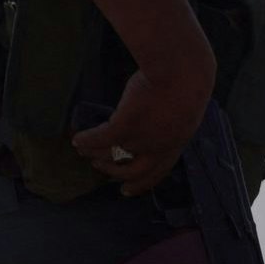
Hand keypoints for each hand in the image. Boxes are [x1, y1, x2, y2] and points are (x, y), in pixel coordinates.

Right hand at [74, 65, 211, 192]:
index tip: (126, 190)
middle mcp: (156, 148)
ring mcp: (140, 139)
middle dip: (113, 171)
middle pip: (131, 170)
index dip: (141, 183)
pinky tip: (77, 139)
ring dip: (95, 154)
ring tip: (84, 151)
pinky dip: (86, 141)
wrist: (182, 73)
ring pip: (112, 154)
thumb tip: (157, 117)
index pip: (157, 172)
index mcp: (175, 144)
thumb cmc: (187, 81)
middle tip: (99, 166)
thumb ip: (171, 119)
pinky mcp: (124, 127)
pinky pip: (100, 140)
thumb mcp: (184, 107)